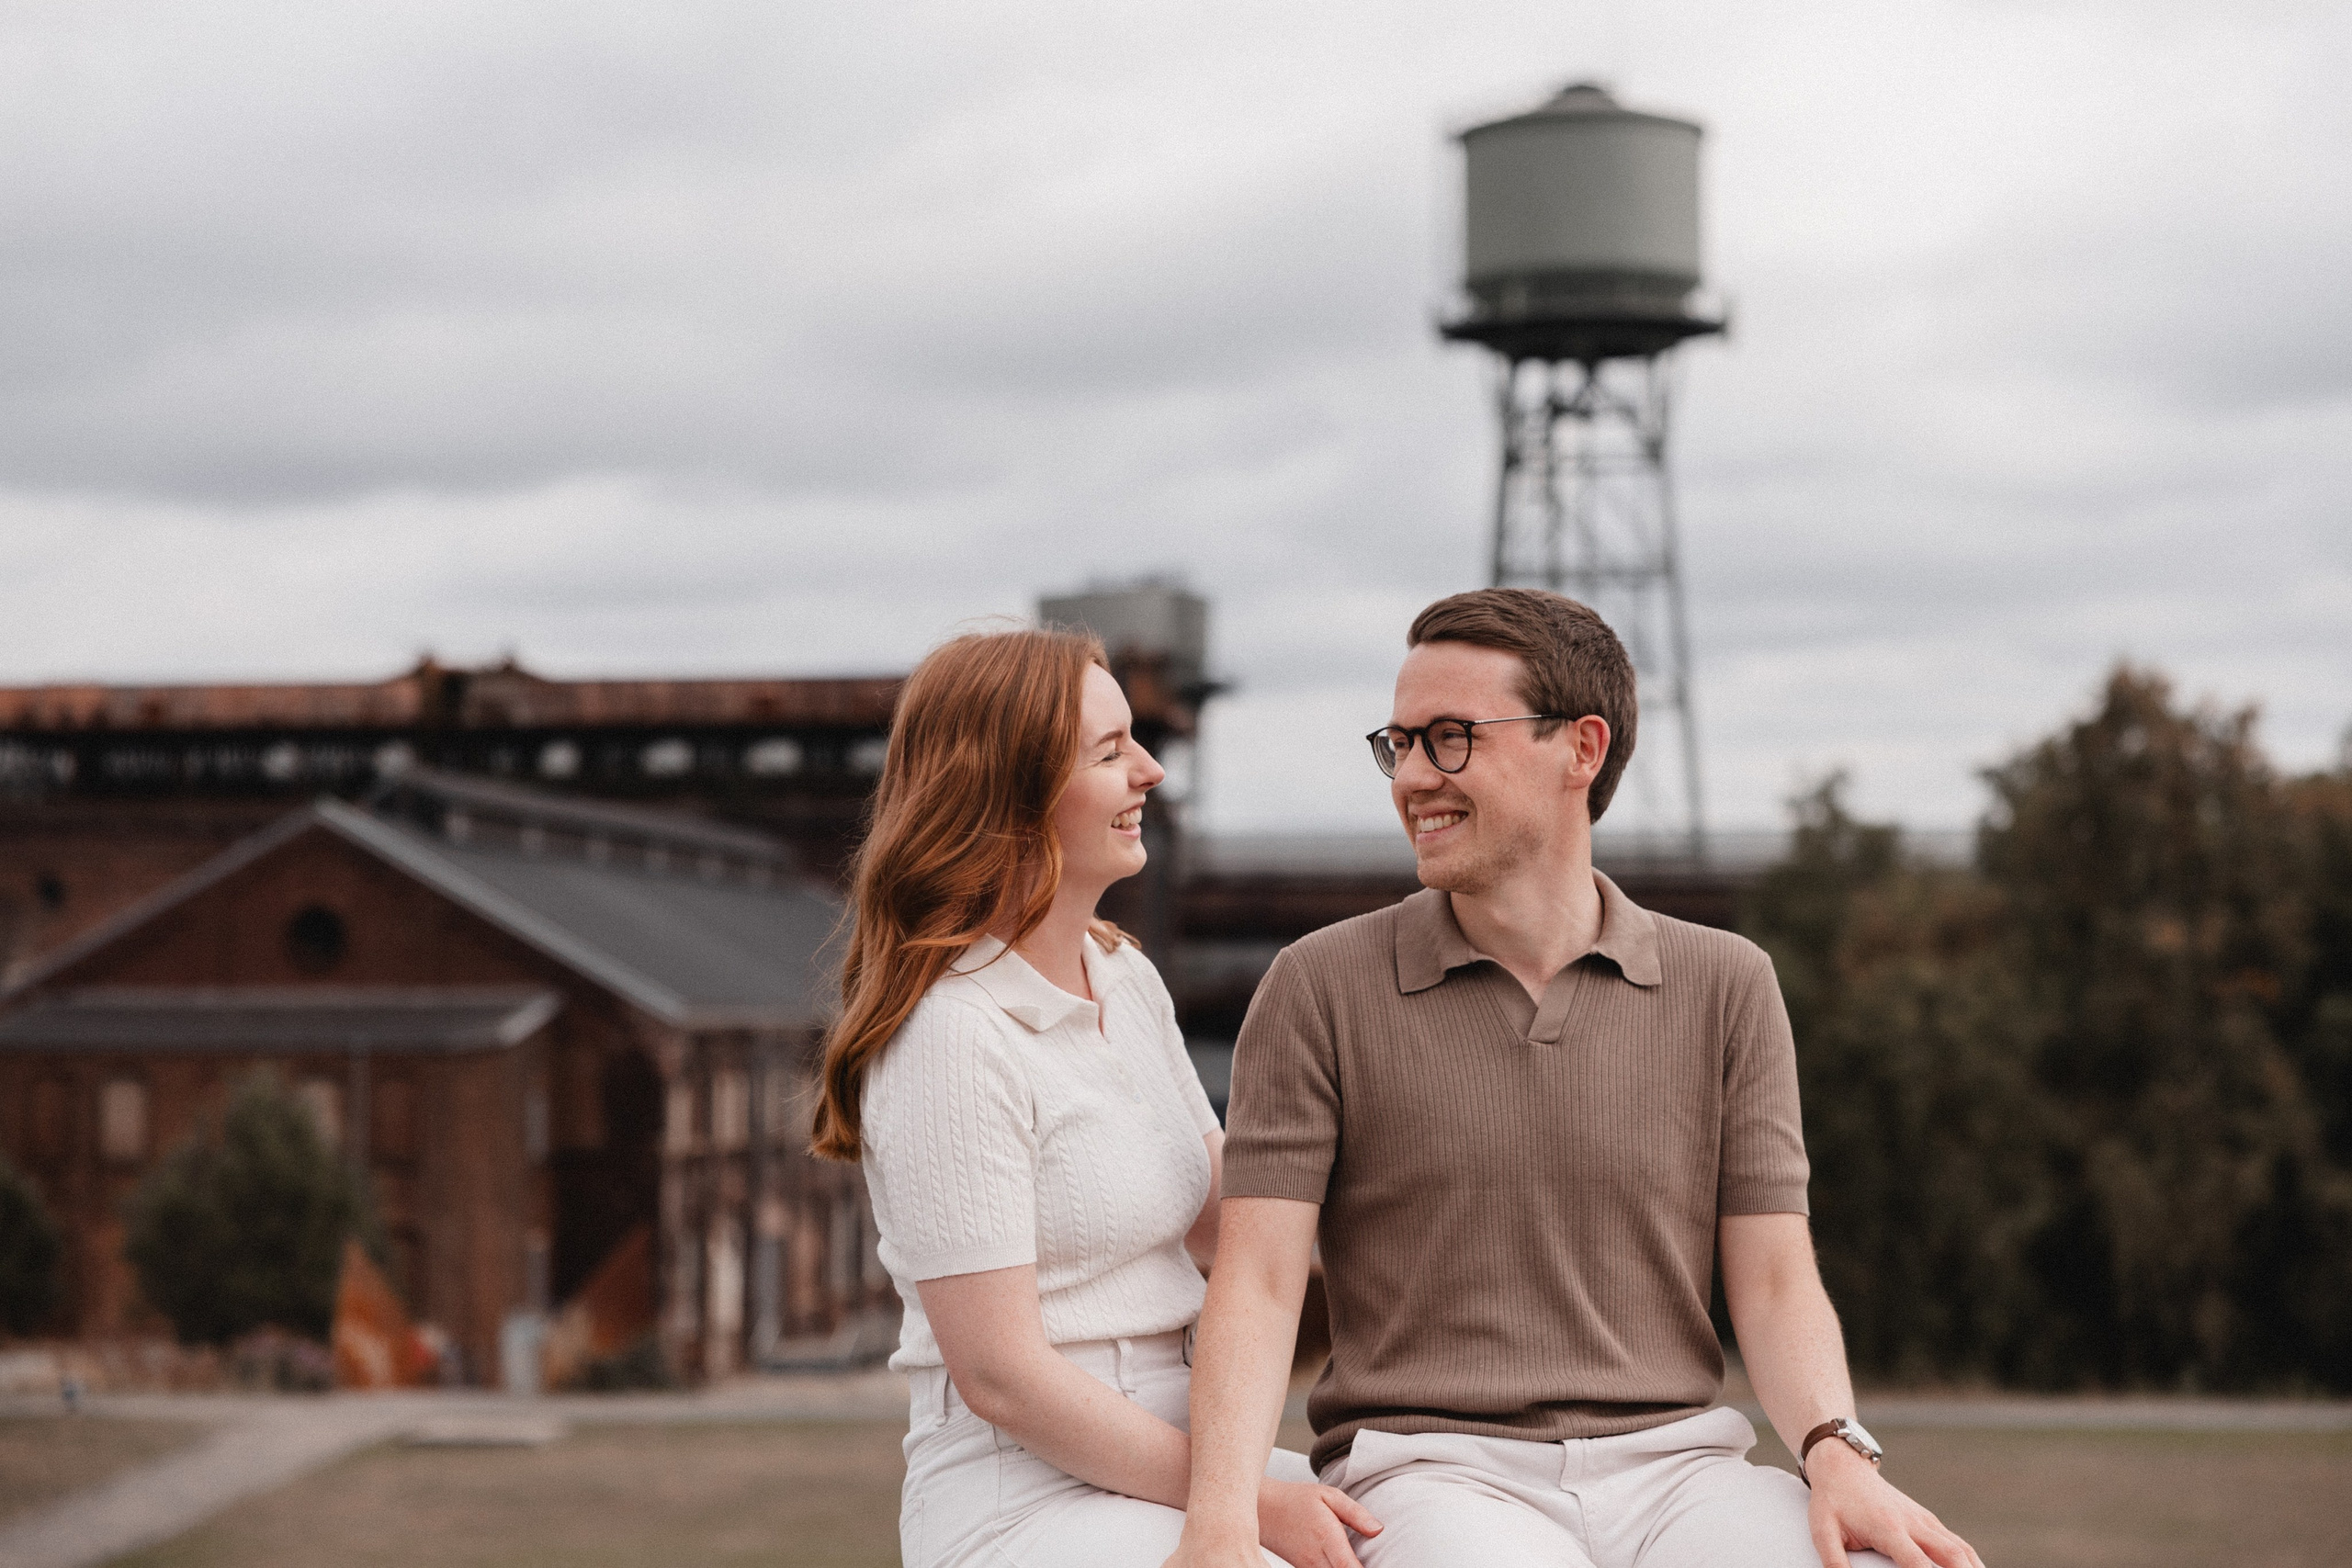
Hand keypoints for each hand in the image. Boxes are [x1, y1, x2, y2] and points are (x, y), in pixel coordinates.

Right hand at [1256, 1477, 1380, 1567]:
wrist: (1263, 1508)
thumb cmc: (1297, 1499)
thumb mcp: (1329, 1495)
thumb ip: (1355, 1513)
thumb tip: (1378, 1530)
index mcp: (1326, 1537)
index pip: (1348, 1567)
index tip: (1381, 1565)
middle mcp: (1315, 1558)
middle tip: (1375, 1561)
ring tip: (1357, 1559)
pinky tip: (1344, 1562)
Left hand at [1805, 1441, 1984, 1567]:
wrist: (1842, 1468)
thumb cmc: (1832, 1502)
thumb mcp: (1822, 1531)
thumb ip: (1834, 1562)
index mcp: (1888, 1528)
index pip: (1918, 1563)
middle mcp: (1913, 1523)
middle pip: (1952, 1554)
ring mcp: (1923, 1520)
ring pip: (1960, 1548)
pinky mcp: (1927, 1519)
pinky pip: (1956, 1542)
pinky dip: (1970, 1560)